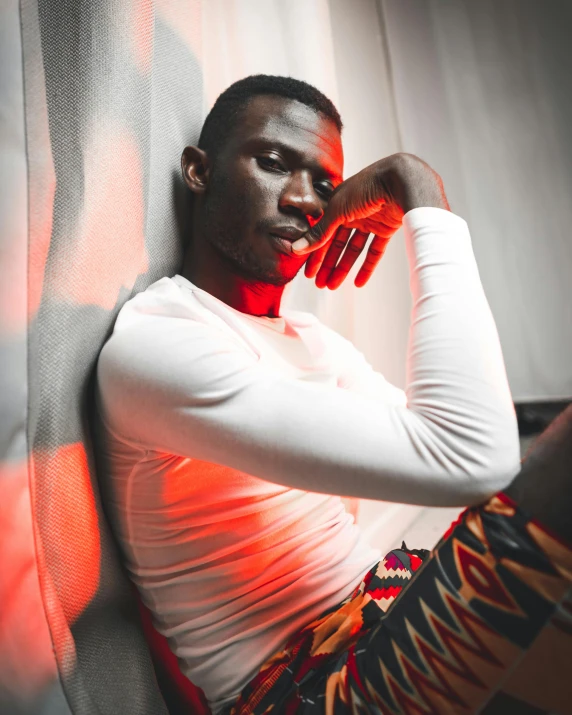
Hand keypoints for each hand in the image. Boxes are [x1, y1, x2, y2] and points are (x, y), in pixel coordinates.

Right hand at [292, 153, 448, 288]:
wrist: (401, 179)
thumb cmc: (367, 186)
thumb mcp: (337, 210)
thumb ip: (319, 232)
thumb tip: (296, 249)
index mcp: (338, 204)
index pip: (323, 234)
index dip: (315, 254)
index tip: (309, 273)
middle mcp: (353, 212)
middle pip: (337, 244)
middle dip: (328, 265)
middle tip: (320, 284)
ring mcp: (370, 220)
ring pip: (354, 249)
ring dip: (343, 268)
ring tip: (333, 285)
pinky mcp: (387, 227)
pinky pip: (374, 251)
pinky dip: (367, 267)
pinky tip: (359, 282)